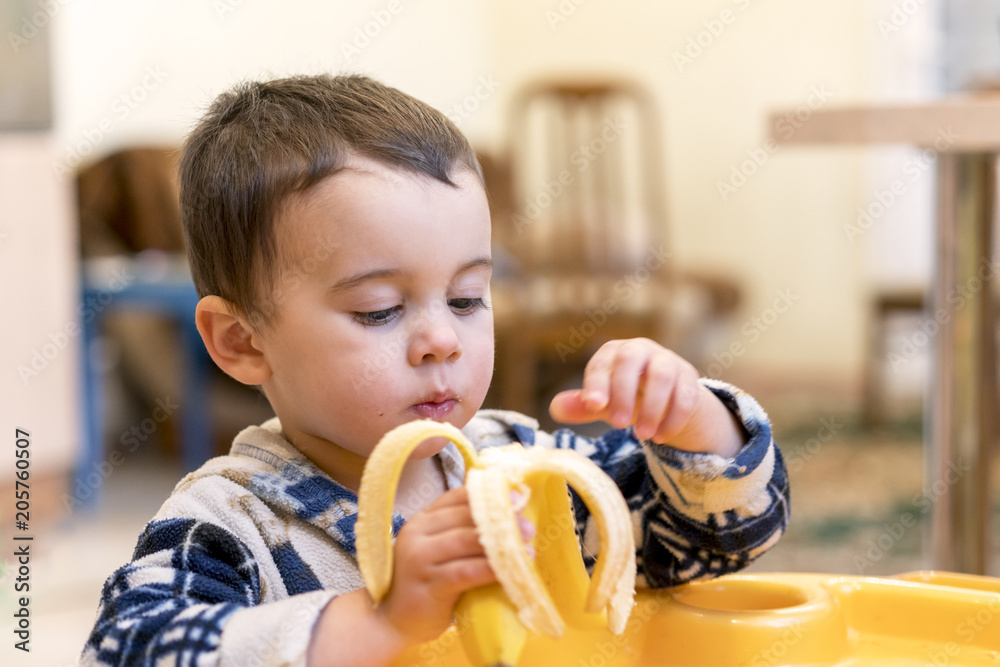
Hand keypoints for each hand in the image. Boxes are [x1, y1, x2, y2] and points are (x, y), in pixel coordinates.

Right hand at [309, 487, 533, 666]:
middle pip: (466, 516)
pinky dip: (491, 569)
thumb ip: (462, 532)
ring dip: (501, 543)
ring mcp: (420, 558)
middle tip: (528, 526)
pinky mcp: (429, 585)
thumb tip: (510, 517)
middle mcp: (418, 533)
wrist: (393, 620)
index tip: (518, 497)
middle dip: (501, 519)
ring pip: (467, 541)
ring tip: (526, 548)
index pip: (458, 496)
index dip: (490, 495)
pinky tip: (509, 571)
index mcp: (423, 519)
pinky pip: (466, 572)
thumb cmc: (424, 582)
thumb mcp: (437, 549)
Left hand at [548, 338, 743, 456]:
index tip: (593, 405)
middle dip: (623, 392)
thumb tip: (555, 408)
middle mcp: (641, 350)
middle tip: (618, 424)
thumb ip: (582, 405)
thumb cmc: (627, 396)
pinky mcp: (689, 379)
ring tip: (642, 436)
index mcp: (614, 352)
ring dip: (652, 408)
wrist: (666, 398)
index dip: (597, 382)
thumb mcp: (604, 402)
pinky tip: (661, 437)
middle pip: (631, 360)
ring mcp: (668, 361)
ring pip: (662, 376)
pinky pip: (686, 395)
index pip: (603, 361)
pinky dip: (673, 418)